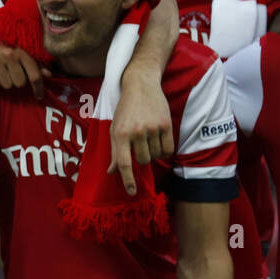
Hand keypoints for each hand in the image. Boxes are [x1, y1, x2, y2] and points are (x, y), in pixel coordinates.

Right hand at [0, 20, 48, 98]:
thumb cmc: (10, 34)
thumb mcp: (26, 44)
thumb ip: (37, 60)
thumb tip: (47, 75)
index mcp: (23, 51)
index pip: (34, 76)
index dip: (38, 89)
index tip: (39, 96)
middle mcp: (10, 56)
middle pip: (20, 83)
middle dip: (21, 81)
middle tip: (18, 74)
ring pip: (7, 85)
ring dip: (9, 82)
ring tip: (7, 72)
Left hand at [108, 71, 174, 196]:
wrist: (140, 86)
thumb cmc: (125, 110)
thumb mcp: (114, 129)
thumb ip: (114, 152)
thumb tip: (111, 172)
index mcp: (119, 134)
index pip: (123, 162)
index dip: (127, 179)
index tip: (131, 192)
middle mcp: (136, 132)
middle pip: (143, 161)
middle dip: (142, 158)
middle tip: (139, 144)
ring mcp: (152, 128)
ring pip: (156, 156)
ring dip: (153, 152)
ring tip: (147, 137)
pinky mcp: (166, 124)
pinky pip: (168, 149)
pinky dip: (164, 150)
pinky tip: (159, 140)